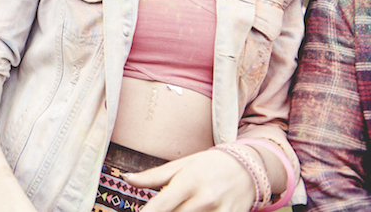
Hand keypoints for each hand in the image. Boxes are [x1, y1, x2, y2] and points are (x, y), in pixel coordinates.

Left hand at [125, 149, 254, 211]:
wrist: (247, 168)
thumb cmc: (208, 165)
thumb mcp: (180, 165)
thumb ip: (153, 176)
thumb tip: (127, 179)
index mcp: (188, 182)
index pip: (161, 204)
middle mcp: (204, 199)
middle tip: (161, 208)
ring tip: (181, 206)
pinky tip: (193, 210)